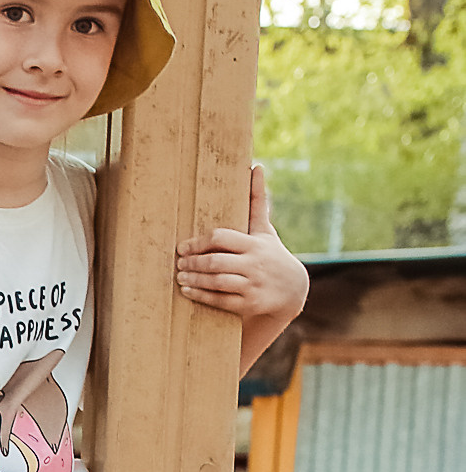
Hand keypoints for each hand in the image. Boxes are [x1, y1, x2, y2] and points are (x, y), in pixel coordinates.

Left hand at [174, 164, 308, 330]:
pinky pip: (220, 300)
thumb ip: (256, 201)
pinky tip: (187, 290)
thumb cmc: (270, 254)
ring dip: (195, 279)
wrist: (292, 289)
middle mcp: (253, 264)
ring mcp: (251, 285)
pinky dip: (202, 296)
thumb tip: (256, 166)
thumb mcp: (264, 229)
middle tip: (178, 262)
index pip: (222, 238)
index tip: (182, 246)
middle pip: (216, 261)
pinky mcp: (249, 304)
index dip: (199, 242)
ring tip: (179, 276)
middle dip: (194, 262)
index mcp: (254, 244)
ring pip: (217, 282)